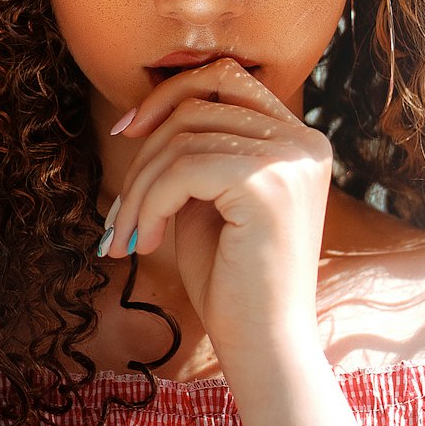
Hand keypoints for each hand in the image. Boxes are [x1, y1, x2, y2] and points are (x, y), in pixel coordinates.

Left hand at [105, 59, 333, 370]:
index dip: (169, 95)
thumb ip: (195, 152)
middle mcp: (304, 140)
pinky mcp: (268, 184)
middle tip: (120, 211)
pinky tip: (145, 242)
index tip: (127, 132)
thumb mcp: (210, 200)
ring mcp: (291, 159)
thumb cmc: (232, 282)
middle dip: (144, 154)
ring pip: (182, 139)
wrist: (265, 347)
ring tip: (128, 236)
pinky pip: (182, 169)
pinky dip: (149, 203)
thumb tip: (143, 115)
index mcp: (298, 138)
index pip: (226, 78)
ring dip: (139, 189)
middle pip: (197, 105)